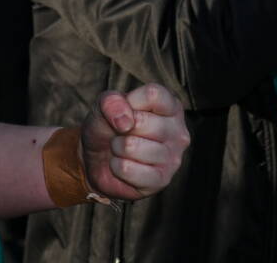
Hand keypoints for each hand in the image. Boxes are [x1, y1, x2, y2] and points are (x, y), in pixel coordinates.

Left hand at [80, 85, 188, 200]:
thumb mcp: (104, 104)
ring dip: (117, 147)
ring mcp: (173, 158)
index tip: (125, 109)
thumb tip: (126, 122)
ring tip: (121, 148)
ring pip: (133, 147)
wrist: (98, 159)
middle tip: (122, 133)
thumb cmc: (109, 125)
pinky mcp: (161, 180)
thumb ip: (112, 102)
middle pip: (143, 122)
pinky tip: (122, 165)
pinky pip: (128, 169)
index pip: (154, 95)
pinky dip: (116, 166)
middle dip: (121, 128)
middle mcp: (178, 131)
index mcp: (171, 106)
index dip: (131, 101)